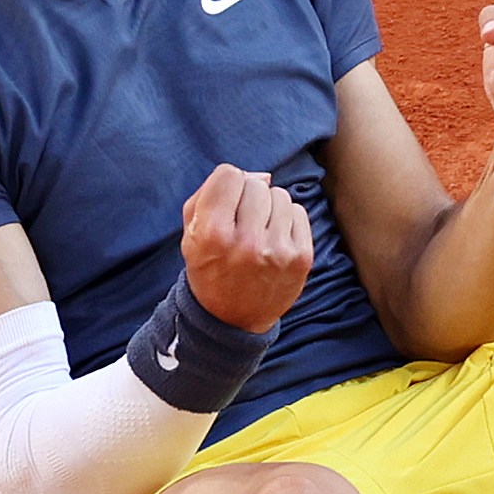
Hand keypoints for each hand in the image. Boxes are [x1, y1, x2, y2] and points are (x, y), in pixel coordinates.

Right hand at [179, 164, 314, 331]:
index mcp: (212, 234)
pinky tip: (274, 238)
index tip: (226, 200)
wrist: (232, 318)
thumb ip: (212, 193)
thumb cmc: (210, 267)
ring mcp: (278, 251)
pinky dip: (287, 219)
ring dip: (269, 207)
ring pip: (280, 195)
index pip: (229, 175)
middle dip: (248, 196)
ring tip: (258, 230)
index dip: (227, 183)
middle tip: (241, 220)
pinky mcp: (302, 258)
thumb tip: (263, 175)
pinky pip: (298, 212)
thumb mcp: (191, 233)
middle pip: (256, 184)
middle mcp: (247, 242)